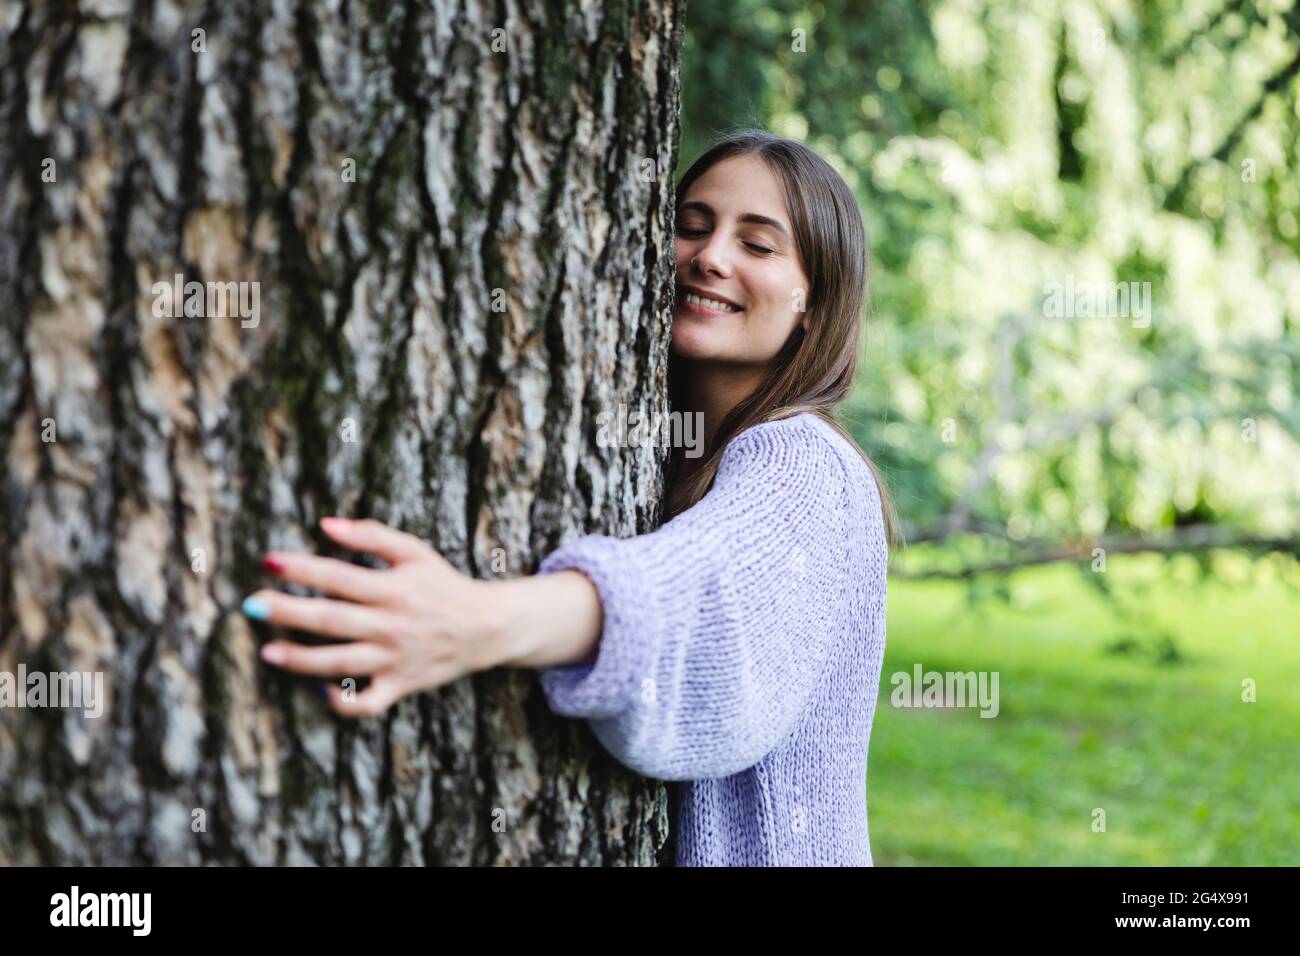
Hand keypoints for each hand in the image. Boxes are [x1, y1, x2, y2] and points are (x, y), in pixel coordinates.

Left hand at [243, 516, 502, 717]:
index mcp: (394, 589)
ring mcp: (395, 658)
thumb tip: (325, 523)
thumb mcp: (415, 552)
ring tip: (269, 652)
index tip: (269, 561)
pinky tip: (320, 691)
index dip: (303, 568)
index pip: (340, 576)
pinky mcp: (401, 685)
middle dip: (290, 612)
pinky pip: (369, 703)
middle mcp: (392, 625)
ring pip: (342, 663)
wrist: (486, 627)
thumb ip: (371, 535)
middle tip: (252, 605)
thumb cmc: (443, 585)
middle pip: (333, 619)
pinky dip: (345, 702)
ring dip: (303, 659)